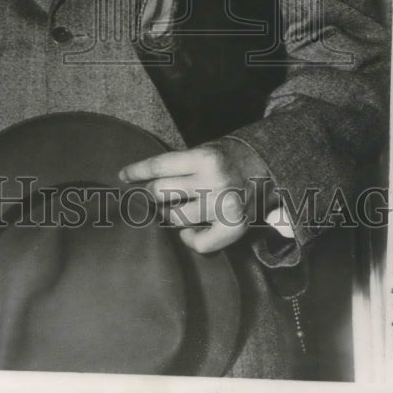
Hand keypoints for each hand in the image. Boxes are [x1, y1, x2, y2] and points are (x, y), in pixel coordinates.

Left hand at [119, 139, 271, 252]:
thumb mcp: (205, 150)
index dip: (137, 172)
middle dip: (147, 195)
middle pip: (162, 193)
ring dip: (164, 215)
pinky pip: (200, 243)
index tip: (123, 176)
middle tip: (142, 196)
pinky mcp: (234, 226)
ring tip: (164, 211)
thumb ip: (180, 165)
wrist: (269, 166)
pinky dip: (189, 239)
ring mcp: (223, 205)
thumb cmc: (229, 157)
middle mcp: (213, 181)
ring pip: (176, 218)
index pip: (159, 166)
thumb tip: (145, 182)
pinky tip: (187, 231)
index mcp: (203, 157)